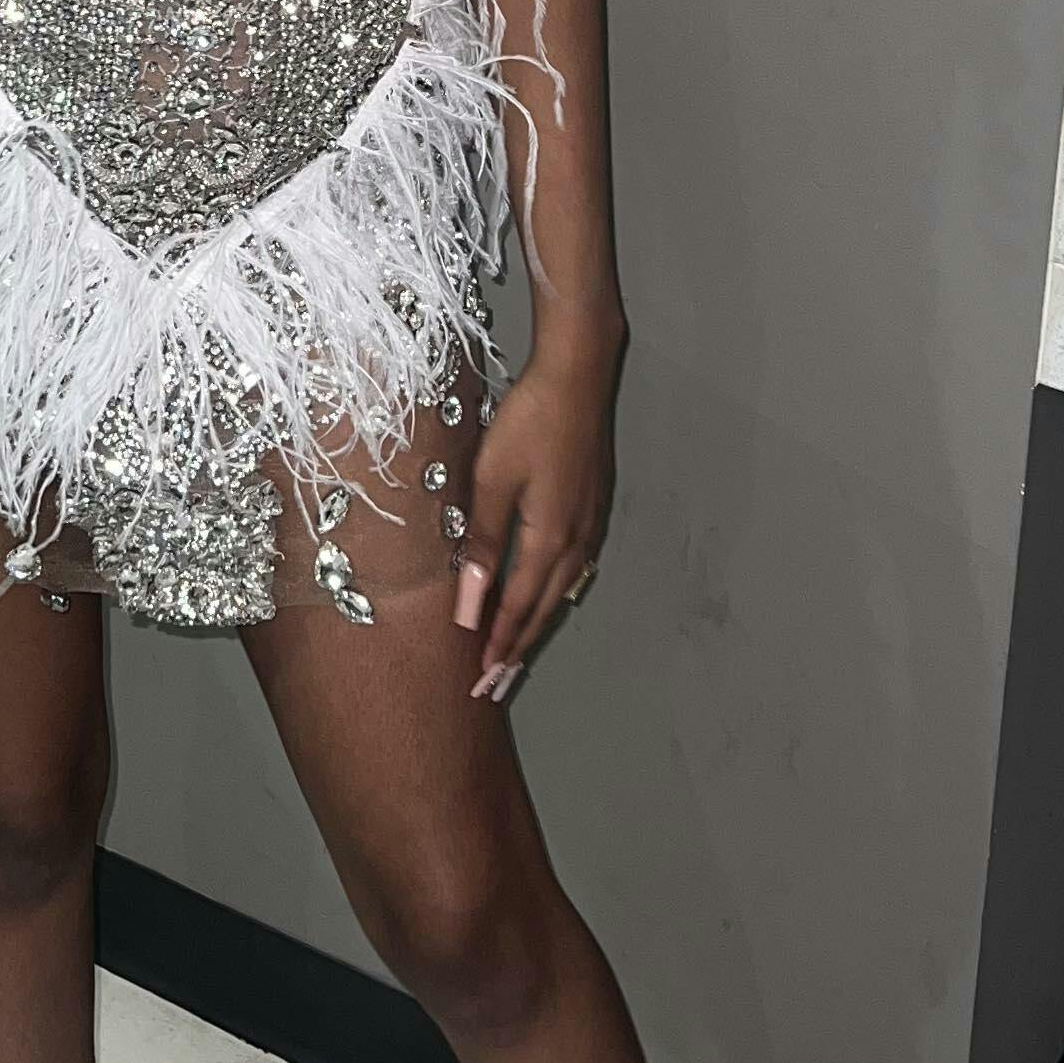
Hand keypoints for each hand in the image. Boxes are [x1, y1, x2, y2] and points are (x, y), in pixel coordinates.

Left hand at [451, 347, 617, 700]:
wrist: (579, 376)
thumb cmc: (529, 423)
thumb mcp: (493, 482)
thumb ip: (483, 546)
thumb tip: (470, 610)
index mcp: (549, 541)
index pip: (518, 609)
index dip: (498, 647)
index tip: (480, 682)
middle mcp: (576, 543)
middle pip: (544, 611)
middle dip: (518, 650)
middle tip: (496, 686)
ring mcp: (590, 526)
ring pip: (562, 593)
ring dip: (537, 625)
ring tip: (517, 652)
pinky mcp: (593, 509)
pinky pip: (572, 570)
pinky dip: (553, 596)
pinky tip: (546, 597)